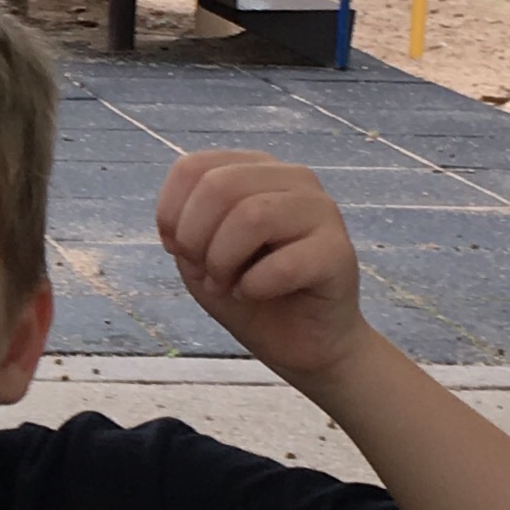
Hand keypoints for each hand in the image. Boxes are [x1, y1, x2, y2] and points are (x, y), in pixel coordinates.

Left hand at [156, 151, 365, 380]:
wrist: (303, 342)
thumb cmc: (251, 291)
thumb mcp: (200, 257)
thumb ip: (184, 228)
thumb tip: (176, 224)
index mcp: (255, 169)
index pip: (193, 167)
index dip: (171, 214)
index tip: (179, 252)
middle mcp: (292, 178)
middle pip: (220, 185)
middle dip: (195, 238)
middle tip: (206, 274)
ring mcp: (320, 210)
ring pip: (253, 215)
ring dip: (223, 261)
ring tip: (227, 286)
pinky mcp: (338, 251)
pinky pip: (284, 264)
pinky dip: (254, 286)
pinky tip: (254, 294)